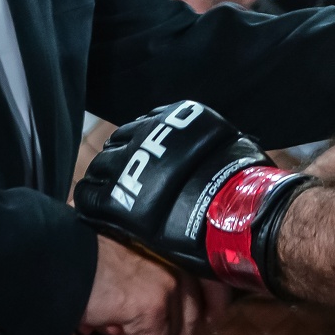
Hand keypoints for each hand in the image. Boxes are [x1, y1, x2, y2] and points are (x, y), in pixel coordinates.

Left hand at [74, 100, 314, 293]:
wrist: (236, 215)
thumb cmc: (245, 185)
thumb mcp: (230, 144)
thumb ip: (209, 142)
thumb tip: (216, 147)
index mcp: (175, 118)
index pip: (144, 126)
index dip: (140, 145)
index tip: (142, 159)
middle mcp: (148, 135)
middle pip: (118, 143)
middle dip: (120, 159)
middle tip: (125, 178)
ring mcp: (129, 165)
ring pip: (100, 165)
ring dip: (103, 178)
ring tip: (109, 193)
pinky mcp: (117, 198)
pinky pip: (89, 196)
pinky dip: (89, 201)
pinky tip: (92, 209)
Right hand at [79, 235, 204, 334]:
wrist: (63, 259)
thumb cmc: (86, 261)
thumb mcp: (127, 264)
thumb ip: (147, 283)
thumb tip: (149, 318)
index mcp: (171, 249)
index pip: (210, 278)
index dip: (214, 304)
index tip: (209, 320)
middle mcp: (175, 265)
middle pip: (193, 316)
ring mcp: (166, 286)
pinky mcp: (152, 308)